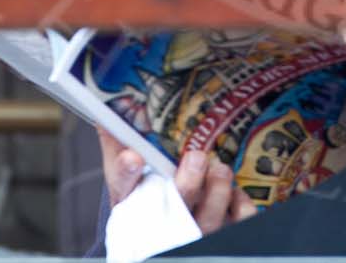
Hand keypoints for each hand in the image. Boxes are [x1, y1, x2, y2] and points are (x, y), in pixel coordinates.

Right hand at [100, 132, 255, 233]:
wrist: (156, 232)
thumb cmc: (141, 197)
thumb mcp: (125, 174)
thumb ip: (116, 143)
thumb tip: (105, 112)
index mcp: (130, 201)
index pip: (123, 187)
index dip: (127, 172)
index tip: (133, 155)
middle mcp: (160, 222)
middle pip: (173, 210)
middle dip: (187, 183)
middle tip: (195, 156)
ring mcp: (191, 232)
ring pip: (207, 219)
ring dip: (217, 190)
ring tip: (219, 169)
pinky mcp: (219, 233)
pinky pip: (236, 224)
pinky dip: (239, 206)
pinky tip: (235, 191)